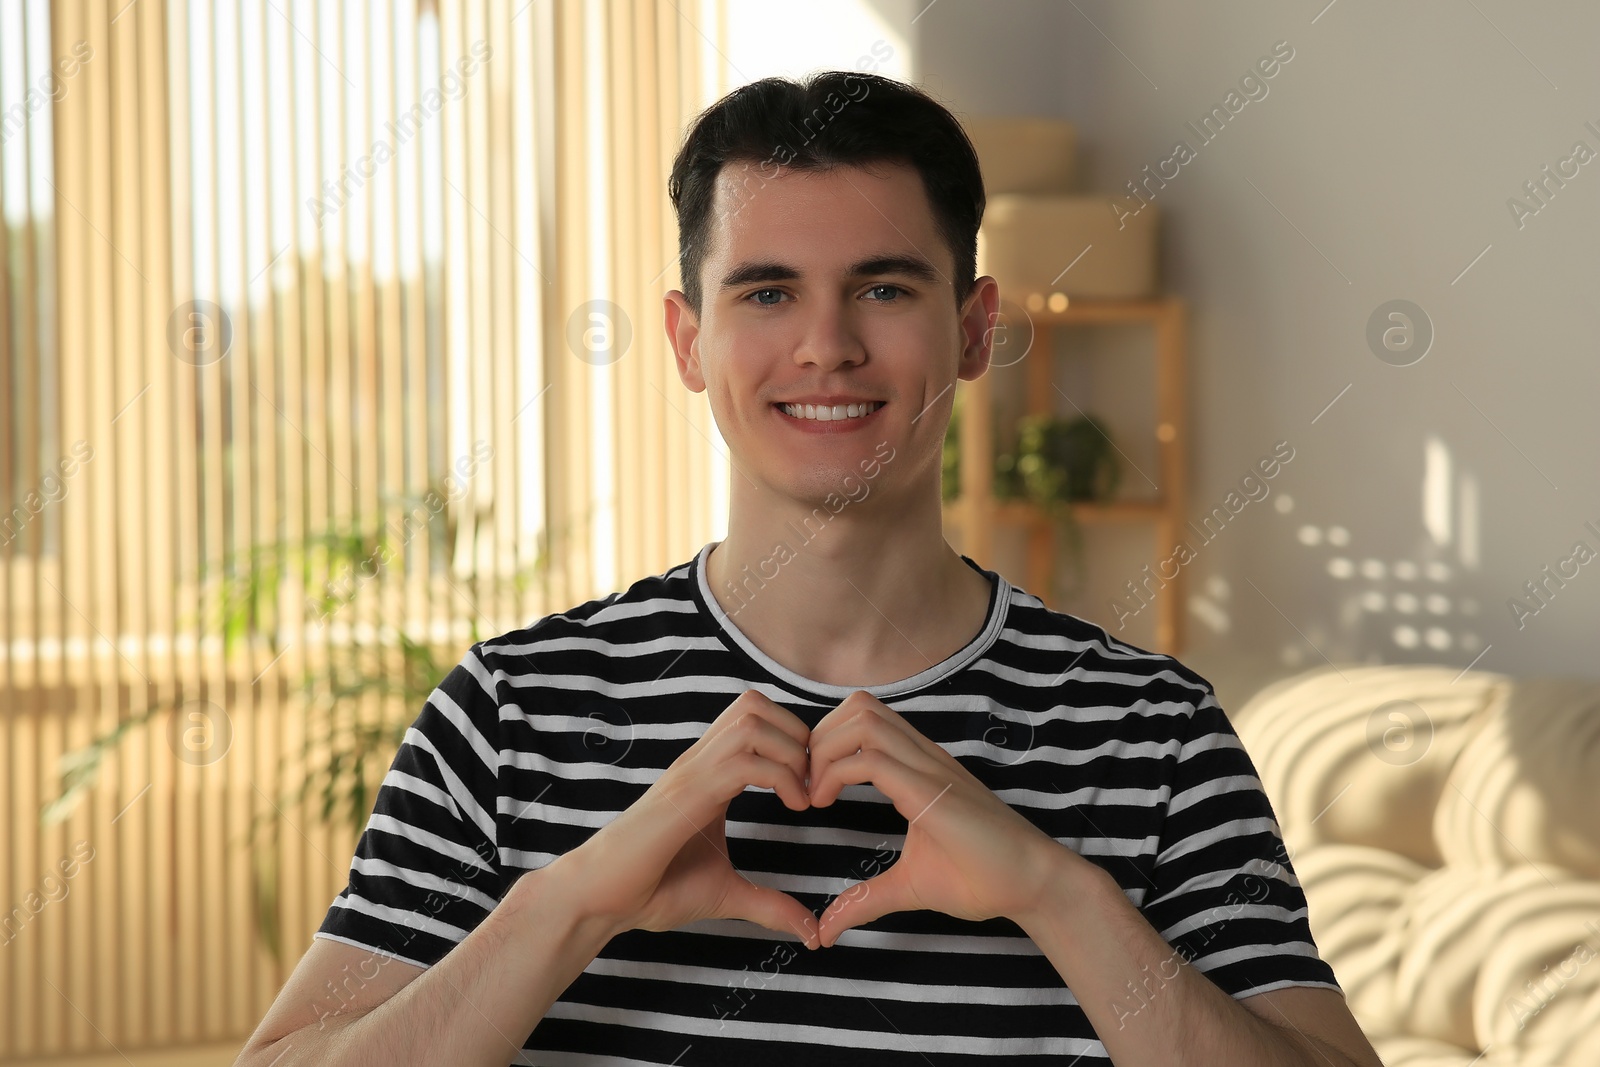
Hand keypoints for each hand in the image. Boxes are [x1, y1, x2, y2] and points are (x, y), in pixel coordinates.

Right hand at [558, 690, 821, 948]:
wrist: (599, 900)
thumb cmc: (651, 890)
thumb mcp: (724, 894)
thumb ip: (768, 905)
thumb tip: (810, 931)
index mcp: (708, 774)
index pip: (755, 718)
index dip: (794, 740)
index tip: (812, 787)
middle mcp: (699, 763)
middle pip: (755, 704)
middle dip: (798, 735)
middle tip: (813, 784)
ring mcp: (690, 774)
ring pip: (751, 721)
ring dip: (791, 752)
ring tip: (803, 796)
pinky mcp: (685, 795)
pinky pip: (742, 762)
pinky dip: (780, 776)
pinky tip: (793, 807)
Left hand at [805, 690, 1067, 947]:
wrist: (1034, 884)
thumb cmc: (982, 878)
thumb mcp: (908, 885)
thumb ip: (866, 899)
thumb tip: (827, 929)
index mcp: (919, 766)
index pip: (863, 719)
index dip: (825, 741)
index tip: (809, 787)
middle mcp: (923, 757)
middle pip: (858, 705)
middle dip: (817, 737)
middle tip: (804, 785)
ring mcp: (930, 769)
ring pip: (864, 719)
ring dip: (824, 749)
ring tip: (813, 793)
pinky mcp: (934, 792)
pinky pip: (875, 760)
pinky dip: (835, 773)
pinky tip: (824, 804)